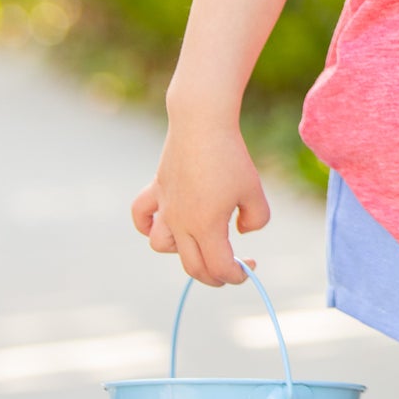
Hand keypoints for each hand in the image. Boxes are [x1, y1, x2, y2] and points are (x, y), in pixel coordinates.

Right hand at [131, 123, 269, 285]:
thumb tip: (241, 232)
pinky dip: (147, 225)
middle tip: (231, 270)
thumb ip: (256, 219)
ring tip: (200, 240)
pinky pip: (141, 216)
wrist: (202, 123)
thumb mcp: (254, 190)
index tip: (250, 267)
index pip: (219, 267)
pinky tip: (163, 223)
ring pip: (162, 245)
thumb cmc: (231, 157)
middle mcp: (180, 223)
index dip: (236, 275)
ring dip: (182, 252)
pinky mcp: (157, 189)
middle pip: (193, 266)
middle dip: (214, 275)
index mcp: (206, 227)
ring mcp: (165, 207)